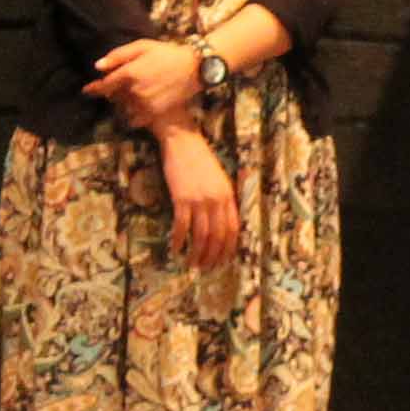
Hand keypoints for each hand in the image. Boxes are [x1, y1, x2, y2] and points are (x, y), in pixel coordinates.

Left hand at [86, 40, 202, 128]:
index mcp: (129, 73)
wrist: (195, 68)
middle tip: (122, 87)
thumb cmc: (168, 54)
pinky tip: (139, 109)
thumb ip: (118, 55)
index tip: (86, 91)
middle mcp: (134, 90)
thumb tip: (98, 67)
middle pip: (114, 97)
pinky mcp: (154, 113)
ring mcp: (144, 103)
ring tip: (134, 97)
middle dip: (113, 93)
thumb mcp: (142, 46)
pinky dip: (132, 116)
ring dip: (124, 104)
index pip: (104, 85)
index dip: (94, 88)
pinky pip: (134, 119)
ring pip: (124, 108)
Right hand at [159, 129, 239, 268]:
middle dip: (213, 255)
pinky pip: (182, 225)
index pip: (234, 229)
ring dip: (197, 252)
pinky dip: (179, 240)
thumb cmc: (201, 161)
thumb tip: (222, 223)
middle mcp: (217, 201)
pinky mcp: (181, 198)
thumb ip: (223, 200)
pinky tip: (176, 249)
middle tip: (206, 268)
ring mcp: (199, 200)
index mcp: (229, 197)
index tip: (224, 261)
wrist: (184, 142)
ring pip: (201, 235)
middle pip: (218, 236)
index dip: (229, 248)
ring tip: (192, 264)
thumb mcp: (220, 180)